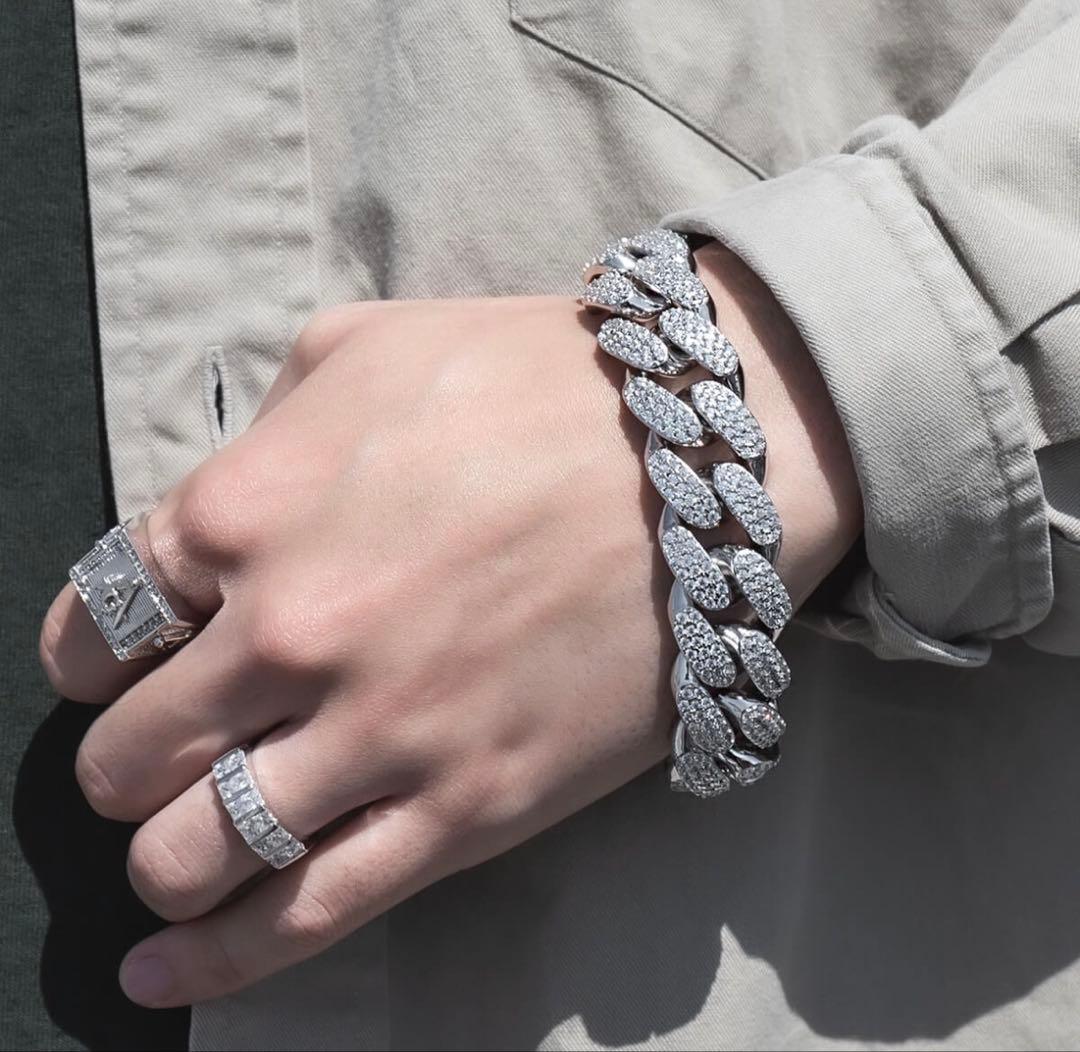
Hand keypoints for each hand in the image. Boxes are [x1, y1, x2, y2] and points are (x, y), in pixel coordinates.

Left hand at [39, 246, 860, 1006]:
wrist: (700, 457)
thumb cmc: (533, 382)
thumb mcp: (365, 348)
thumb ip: (260, 432)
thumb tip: (217, 515)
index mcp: (247, 512)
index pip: (99, 626)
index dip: (91, 659)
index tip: (117, 670)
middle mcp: (290, 633)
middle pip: (128, 753)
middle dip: (124, 763)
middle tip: (163, 752)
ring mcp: (379, 732)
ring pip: (193, 853)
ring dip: (160, 862)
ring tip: (173, 854)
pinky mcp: (467, 808)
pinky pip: (310, 915)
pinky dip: (217, 962)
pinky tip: (163, 975)